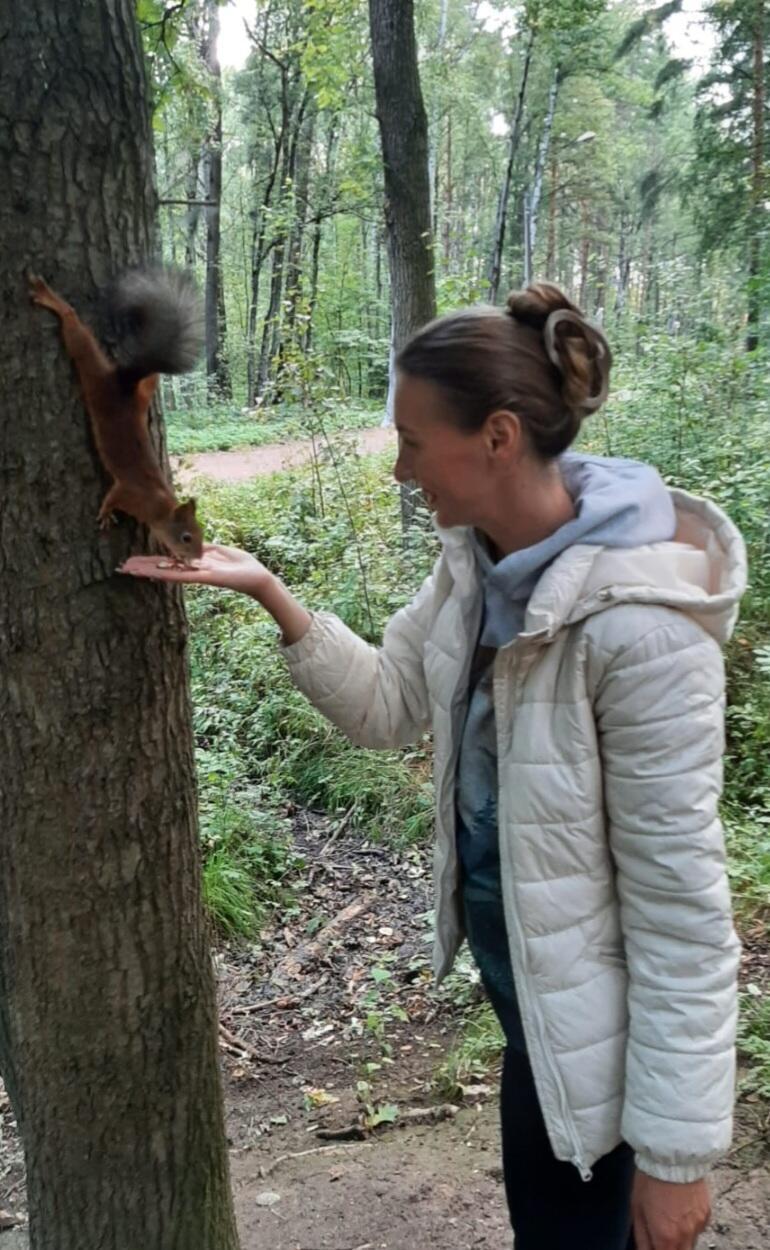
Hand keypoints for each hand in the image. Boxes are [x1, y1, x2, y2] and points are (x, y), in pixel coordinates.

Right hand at [119, 543, 271, 596]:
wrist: (257, 577)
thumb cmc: (240, 565)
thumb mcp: (218, 551)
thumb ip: (202, 549)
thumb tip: (191, 545)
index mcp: (194, 564)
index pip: (167, 561)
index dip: (150, 561)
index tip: (133, 560)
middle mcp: (192, 572)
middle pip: (163, 568)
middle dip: (143, 567)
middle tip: (123, 567)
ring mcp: (197, 576)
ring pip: (168, 573)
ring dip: (149, 572)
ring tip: (131, 570)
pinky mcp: (206, 577)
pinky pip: (184, 576)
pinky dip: (169, 574)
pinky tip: (154, 574)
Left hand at [632, 1172, 710, 1249]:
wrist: (673, 1156)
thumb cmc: (650, 1179)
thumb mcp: (637, 1208)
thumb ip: (642, 1237)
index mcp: (665, 1236)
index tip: (654, 1243)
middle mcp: (685, 1235)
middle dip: (669, 1248)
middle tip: (661, 1234)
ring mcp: (699, 1225)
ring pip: (691, 1244)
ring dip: (680, 1240)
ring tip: (670, 1220)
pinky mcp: (707, 1213)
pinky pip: (699, 1229)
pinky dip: (690, 1226)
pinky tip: (681, 1210)